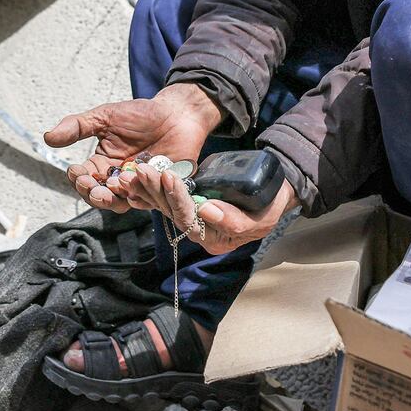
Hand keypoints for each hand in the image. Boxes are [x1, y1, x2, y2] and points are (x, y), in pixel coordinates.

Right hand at [45, 83, 220, 213]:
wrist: (177, 114)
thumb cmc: (141, 115)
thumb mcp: (105, 116)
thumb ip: (77, 127)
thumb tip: (47, 137)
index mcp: (102, 165)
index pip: (83, 179)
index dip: (78, 179)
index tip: (77, 172)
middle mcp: (118, 180)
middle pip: (99, 197)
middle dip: (94, 195)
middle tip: (93, 188)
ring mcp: (139, 188)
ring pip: (122, 204)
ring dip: (115, 198)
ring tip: (113, 188)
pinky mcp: (160, 191)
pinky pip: (149, 201)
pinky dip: (141, 196)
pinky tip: (138, 187)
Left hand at [121, 168, 296, 254]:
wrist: (274, 194)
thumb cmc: (270, 207)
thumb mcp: (261, 218)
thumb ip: (235, 220)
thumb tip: (206, 210)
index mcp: (214, 240)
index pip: (190, 222)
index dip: (179, 200)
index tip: (171, 178)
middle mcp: (199, 232)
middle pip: (172, 213)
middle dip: (157, 191)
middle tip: (143, 171)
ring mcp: (192, 218)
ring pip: (165, 205)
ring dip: (149, 187)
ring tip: (136, 170)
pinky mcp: (188, 203)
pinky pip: (166, 197)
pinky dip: (151, 188)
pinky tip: (136, 178)